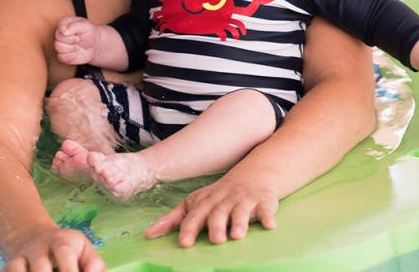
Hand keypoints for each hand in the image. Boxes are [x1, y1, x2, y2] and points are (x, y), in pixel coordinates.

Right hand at [2, 227, 104, 271]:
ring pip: (18, 269)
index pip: (64, 253)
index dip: (69, 270)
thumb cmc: (68, 250)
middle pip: (40, 266)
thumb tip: (94, 271)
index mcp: (62, 241)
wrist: (36, 238)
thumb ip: (94, 264)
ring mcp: (21, 256)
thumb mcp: (84, 250)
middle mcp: (39, 247)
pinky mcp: (8, 265)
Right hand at [55, 16, 99, 64]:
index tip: (72, 32)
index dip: (64, 29)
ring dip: (70, 48)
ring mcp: (61, 44)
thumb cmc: (89, 33)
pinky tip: (75, 54)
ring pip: (58, 47)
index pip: (60, 25)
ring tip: (78, 46)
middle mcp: (61, 34)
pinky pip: (60, 57)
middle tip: (79, 39)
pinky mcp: (62, 54)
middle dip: (70, 40)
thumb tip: (64, 31)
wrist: (94, 46)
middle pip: (58, 37)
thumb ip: (74, 26)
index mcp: (65, 23)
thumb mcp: (85, 26)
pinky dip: (69, 57)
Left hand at [144, 174, 277, 246]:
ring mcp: (244, 201)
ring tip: (237, 235)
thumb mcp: (195, 203)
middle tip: (215, 239)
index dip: (189, 228)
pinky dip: (268, 217)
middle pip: (218, 213)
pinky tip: (269, 226)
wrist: (253, 176)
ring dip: (239, 222)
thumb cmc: (219, 196)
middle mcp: (224, 201)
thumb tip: (148, 234)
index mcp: (205, 203)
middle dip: (216, 226)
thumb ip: (172, 220)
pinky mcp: (264, 202)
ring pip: (241, 212)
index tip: (184, 243)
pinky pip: (267, 209)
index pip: (194, 216)